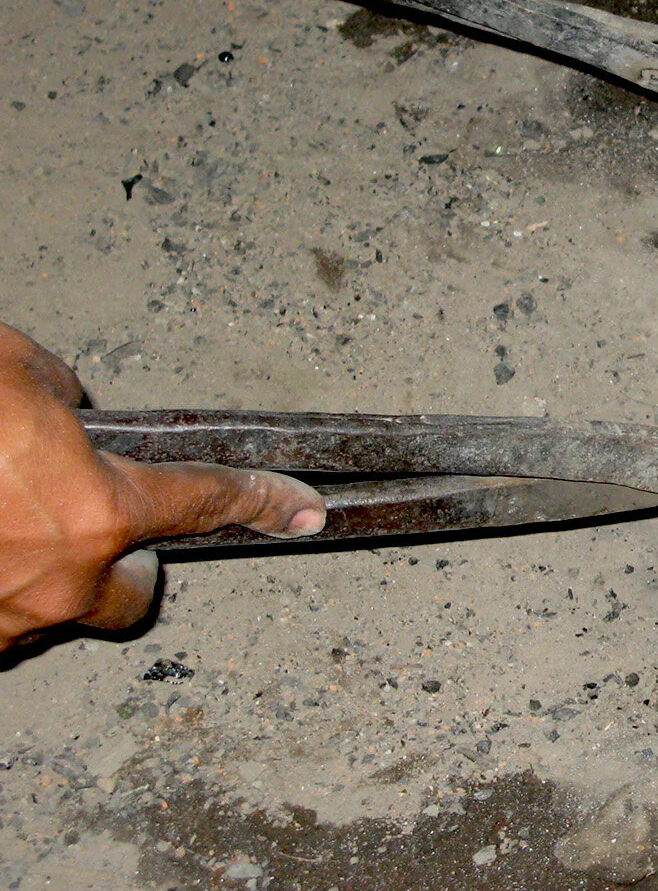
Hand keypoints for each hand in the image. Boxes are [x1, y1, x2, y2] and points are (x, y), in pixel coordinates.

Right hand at [0, 322, 324, 650]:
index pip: (209, 501)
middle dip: (123, 562)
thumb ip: (63, 401)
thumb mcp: (16, 370)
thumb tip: (63, 416)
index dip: (266, 502)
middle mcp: (56, 581)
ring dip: (36, 569)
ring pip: (47, 609)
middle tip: (82, 519)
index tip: (306, 510)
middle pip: (130, 595)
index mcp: (95, 509)